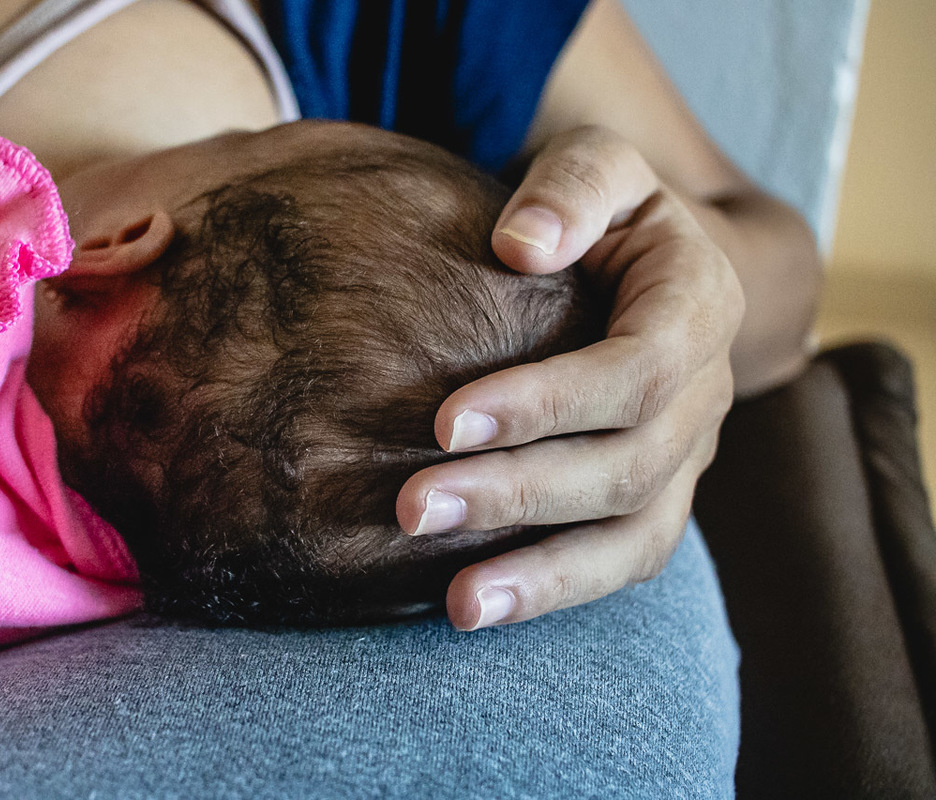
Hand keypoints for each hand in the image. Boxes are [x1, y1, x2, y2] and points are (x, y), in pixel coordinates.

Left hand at [395, 126, 743, 629]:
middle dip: (520, 492)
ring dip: (546, 573)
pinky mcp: (655, 498)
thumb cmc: (604, 208)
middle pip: (628, 464)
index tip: (446, 421)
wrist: (651, 263)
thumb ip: (571, 187)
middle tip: (412, 509)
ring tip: (459, 604)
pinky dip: (556, 589)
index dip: (549, 401)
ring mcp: (686, 457)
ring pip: (635, 534)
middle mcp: (704, 393)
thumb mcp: (598, 163)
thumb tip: (521, 244)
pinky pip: (622, 560)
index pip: (637, 367)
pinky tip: (476, 607)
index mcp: (698, 305)